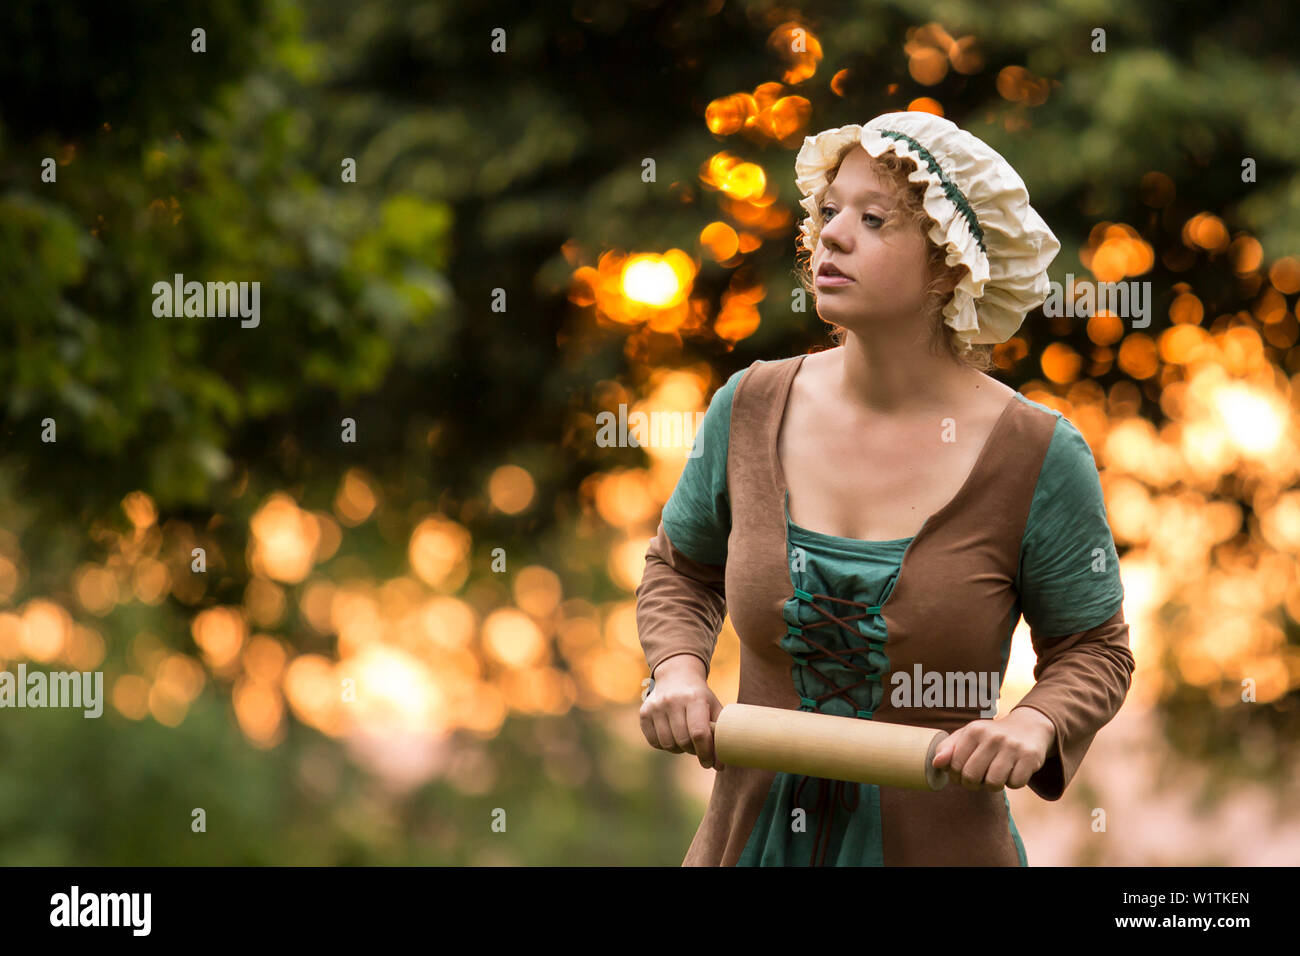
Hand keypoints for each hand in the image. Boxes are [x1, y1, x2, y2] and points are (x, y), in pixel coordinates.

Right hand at [638, 654, 725, 770]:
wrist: (676, 676)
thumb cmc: (700, 697)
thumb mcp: (714, 707)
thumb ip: (720, 734)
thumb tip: (720, 767)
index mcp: (694, 698)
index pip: (699, 733)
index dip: (705, 752)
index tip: (709, 763)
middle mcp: (673, 700)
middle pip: (683, 741)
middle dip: (693, 751)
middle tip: (697, 749)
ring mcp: (656, 706)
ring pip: (668, 744)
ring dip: (678, 749)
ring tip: (685, 741)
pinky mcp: (644, 713)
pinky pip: (654, 742)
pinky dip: (664, 746)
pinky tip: (672, 736)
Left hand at [930, 706, 1055, 791]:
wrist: (1029, 727)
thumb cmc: (991, 737)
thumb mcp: (968, 736)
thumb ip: (948, 749)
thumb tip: (935, 763)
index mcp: (973, 730)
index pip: (955, 765)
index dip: (957, 776)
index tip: (963, 774)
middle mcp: (992, 736)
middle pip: (972, 776)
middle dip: (973, 784)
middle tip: (979, 779)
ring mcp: (1012, 746)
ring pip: (994, 783)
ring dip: (993, 786)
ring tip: (996, 775)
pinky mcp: (1030, 756)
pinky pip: (1015, 783)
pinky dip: (1013, 783)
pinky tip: (1013, 771)